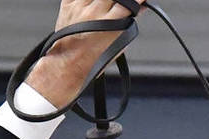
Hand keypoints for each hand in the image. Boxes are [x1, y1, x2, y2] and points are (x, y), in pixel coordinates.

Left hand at [26, 0, 147, 108]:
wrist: (70, 62)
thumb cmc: (94, 58)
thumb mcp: (119, 42)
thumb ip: (130, 22)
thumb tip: (140, 9)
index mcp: (110, 23)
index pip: (128, 3)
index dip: (135, 0)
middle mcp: (94, 13)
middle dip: (118, 0)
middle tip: (117, 5)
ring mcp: (80, 7)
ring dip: (102, 0)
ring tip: (103, 7)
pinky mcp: (67, 4)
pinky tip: (90, 5)